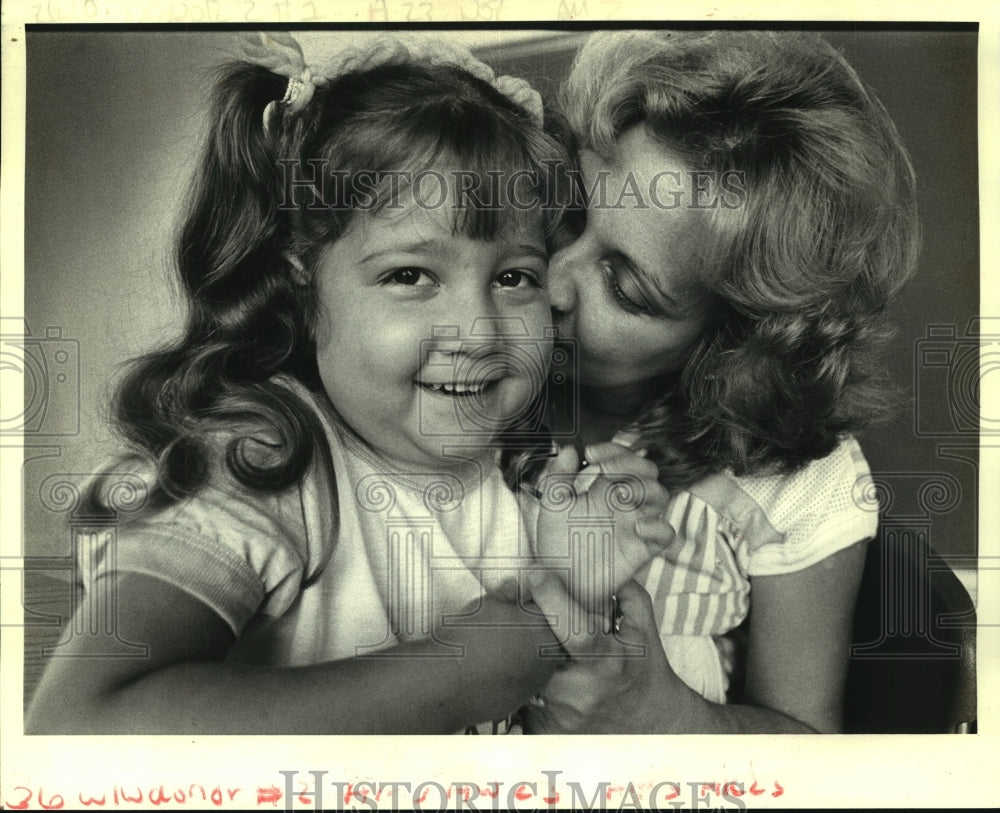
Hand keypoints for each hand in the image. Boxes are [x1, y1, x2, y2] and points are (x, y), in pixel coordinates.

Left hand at [521, 580, 679, 733]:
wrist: (650, 722)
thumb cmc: (644, 668)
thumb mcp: (644, 626)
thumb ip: (624, 591)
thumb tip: (598, 559)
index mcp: (609, 660)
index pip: (575, 630)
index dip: (553, 599)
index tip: (537, 574)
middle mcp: (586, 689)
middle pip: (539, 651)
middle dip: (525, 625)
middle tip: (515, 603)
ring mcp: (566, 713)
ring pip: (524, 674)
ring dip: (518, 652)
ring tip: (514, 635)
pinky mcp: (550, 729)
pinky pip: (522, 698)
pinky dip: (519, 679)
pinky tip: (521, 665)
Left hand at [531, 443, 674, 612]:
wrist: (561, 581)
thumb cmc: (558, 544)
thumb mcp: (551, 507)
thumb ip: (557, 477)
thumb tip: (567, 450)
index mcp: (604, 488)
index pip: (620, 457)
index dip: (611, 449)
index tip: (590, 453)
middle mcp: (624, 502)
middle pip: (646, 470)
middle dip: (629, 463)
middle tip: (604, 470)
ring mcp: (635, 523)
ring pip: (660, 495)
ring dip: (645, 488)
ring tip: (621, 495)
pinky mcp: (642, 548)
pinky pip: (665, 533)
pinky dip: (658, 527)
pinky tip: (637, 527)